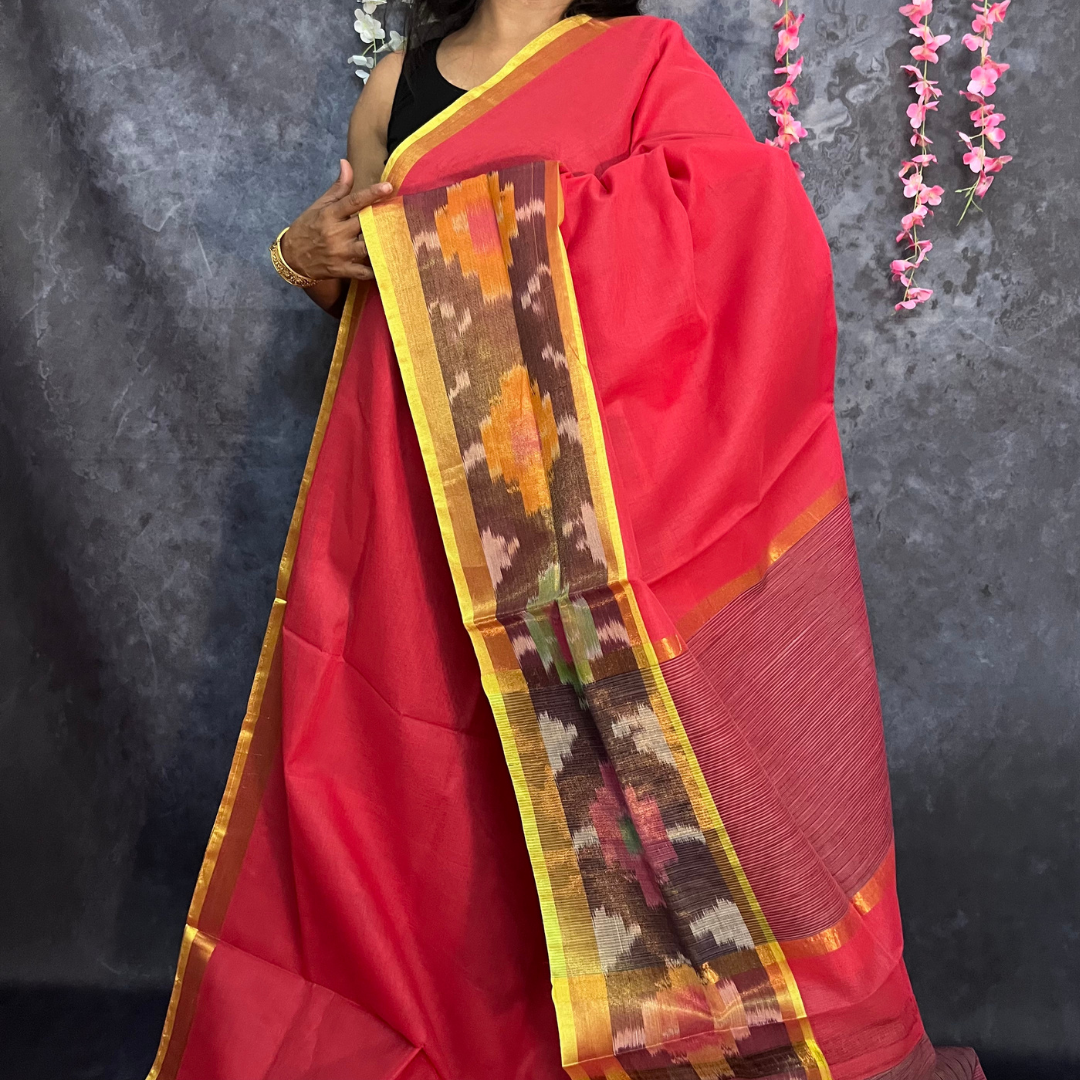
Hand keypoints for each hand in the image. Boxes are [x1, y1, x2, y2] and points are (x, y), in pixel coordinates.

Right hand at [280, 159, 390, 281]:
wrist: (291, 257)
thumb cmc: (308, 228)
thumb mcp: (320, 205)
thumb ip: (338, 188)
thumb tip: (347, 163)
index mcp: (330, 214)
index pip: (353, 201)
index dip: (372, 194)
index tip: (389, 187)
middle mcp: (335, 233)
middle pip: (365, 225)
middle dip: (384, 220)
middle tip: (403, 215)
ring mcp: (340, 253)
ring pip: (367, 248)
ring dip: (383, 244)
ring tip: (402, 239)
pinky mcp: (342, 270)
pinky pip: (364, 272)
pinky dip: (377, 271)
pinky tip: (390, 265)